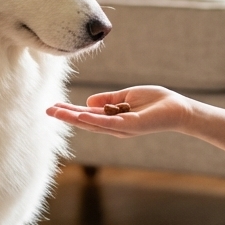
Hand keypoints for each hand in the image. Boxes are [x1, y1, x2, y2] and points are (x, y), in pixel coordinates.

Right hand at [46, 86, 191, 138]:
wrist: (177, 109)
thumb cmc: (156, 102)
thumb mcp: (127, 96)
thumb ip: (109, 99)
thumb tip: (89, 101)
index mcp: (112, 118)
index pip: (87, 115)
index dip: (70, 111)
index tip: (54, 107)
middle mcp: (114, 126)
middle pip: (85, 121)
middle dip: (66, 116)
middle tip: (47, 111)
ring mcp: (121, 127)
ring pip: (93, 123)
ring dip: (74, 118)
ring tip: (56, 112)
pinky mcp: (131, 126)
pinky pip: (108, 123)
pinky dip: (94, 120)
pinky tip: (80, 116)